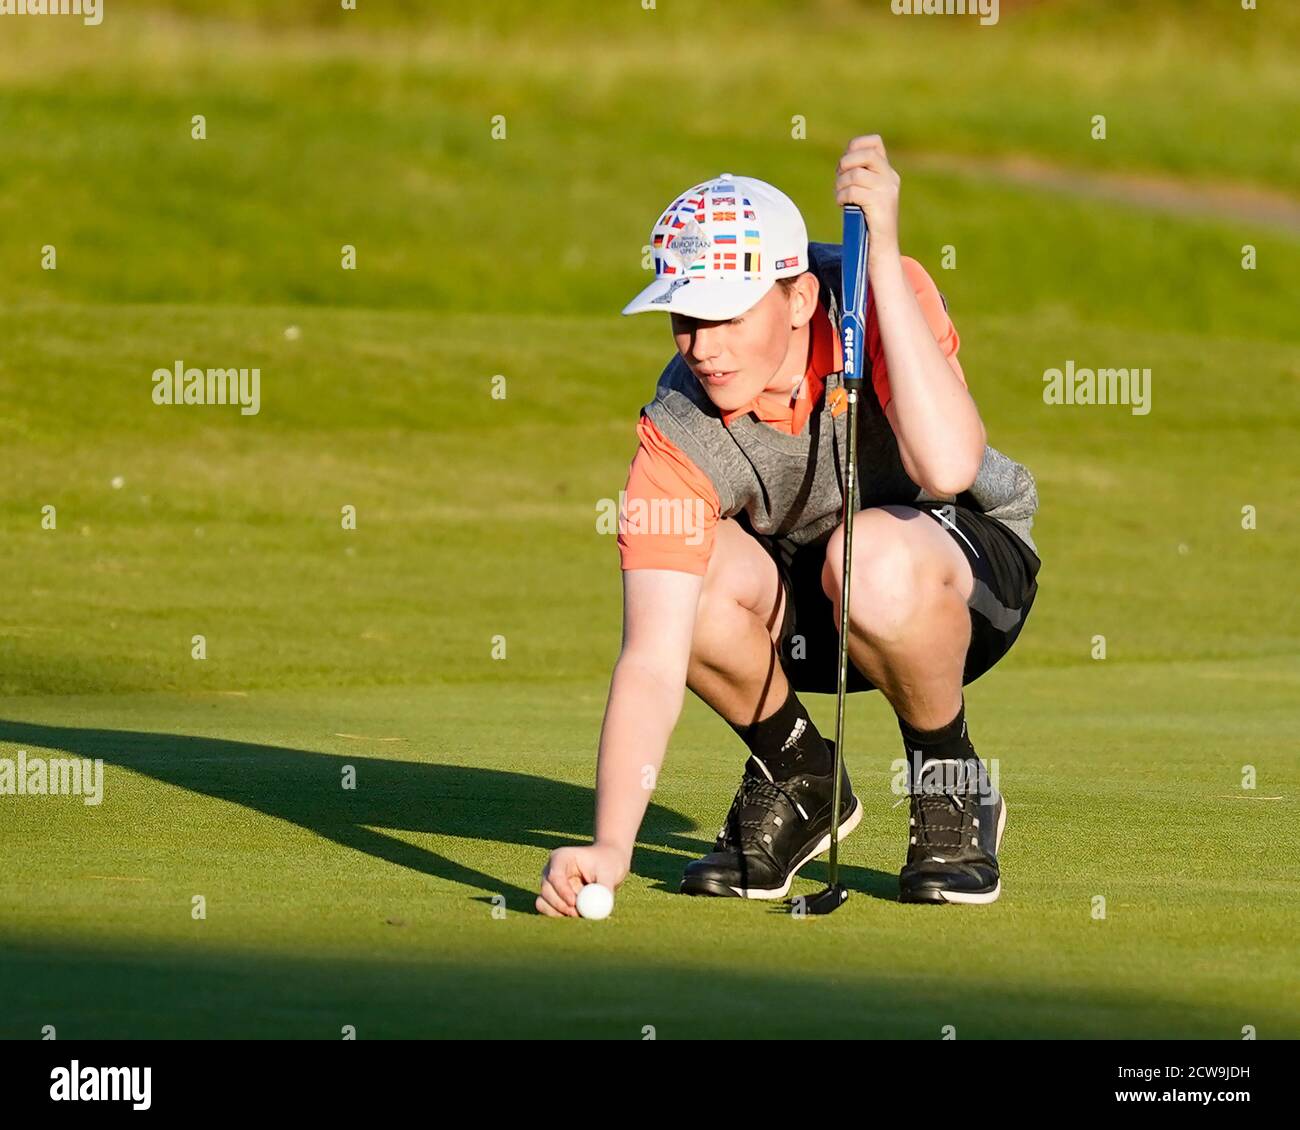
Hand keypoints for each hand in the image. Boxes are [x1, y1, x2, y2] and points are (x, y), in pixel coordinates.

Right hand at [536, 843, 628, 916]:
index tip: (574, 903)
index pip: (555, 876)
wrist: (607, 866)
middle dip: (561, 905)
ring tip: (581, 912)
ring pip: (544, 902)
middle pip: (547, 890)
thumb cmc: (608, 865)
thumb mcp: (609, 873)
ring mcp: (549, 884)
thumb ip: (605, 889)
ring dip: (560, 911)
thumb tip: (601, 906)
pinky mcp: (551, 897)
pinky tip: (575, 913)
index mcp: (562, 858)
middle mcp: (550, 870)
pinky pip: (547, 910)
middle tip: (578, 914)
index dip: (562, 891)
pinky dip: (558, 915)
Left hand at [834, 134, 901, 260]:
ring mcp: (886, 191)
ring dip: (841, 184)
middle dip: (845, 164)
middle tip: (840, 180)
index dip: (855, 146)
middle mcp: (890, 178)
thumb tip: (842, 163)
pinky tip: (842, 205)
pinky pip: (854, 191)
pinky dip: (842, 197)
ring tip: (840, 196)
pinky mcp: (880, 204)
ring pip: (856, 173)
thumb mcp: (865, 195)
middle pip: (865, 154)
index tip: (845, 164)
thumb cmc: (867, 224)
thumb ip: (859, 177)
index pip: (874, 143)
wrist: (881, 250)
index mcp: (888, 173)